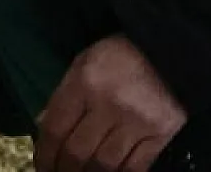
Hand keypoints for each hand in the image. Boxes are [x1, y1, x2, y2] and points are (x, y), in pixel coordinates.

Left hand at [35, 35, 187, 171]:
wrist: (168, 51)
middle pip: (78, 151)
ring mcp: (137, 123)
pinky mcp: (161, 135)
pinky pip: (135, 167)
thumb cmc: (118, 55)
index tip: (42, 166)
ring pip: (105, 164)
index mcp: (84, 83)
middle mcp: (109, 105)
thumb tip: (44, 127)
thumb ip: (64, 96)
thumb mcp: (82, 64)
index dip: (45, 154)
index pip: (56, 128)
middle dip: (63, 170)